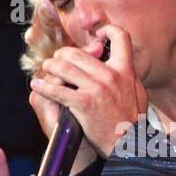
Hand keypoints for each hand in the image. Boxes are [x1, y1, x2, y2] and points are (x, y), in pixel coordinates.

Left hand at [30, 26, 147, 158]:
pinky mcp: (83, 103)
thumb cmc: (132, 121)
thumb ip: (129, 75)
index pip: (120, 37)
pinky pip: (57, 90)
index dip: (107, 30)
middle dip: (64, 55)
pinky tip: (37, 85)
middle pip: (79, 53)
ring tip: (46, 69)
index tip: (97, 35)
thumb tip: (123, 61)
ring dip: (51, 67)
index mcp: (126, 70)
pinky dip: (44, 86)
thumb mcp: (138, 92)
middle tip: (58, 59)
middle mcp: (111, 75)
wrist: (128, 145)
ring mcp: (96, 89)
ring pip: (64, 67)